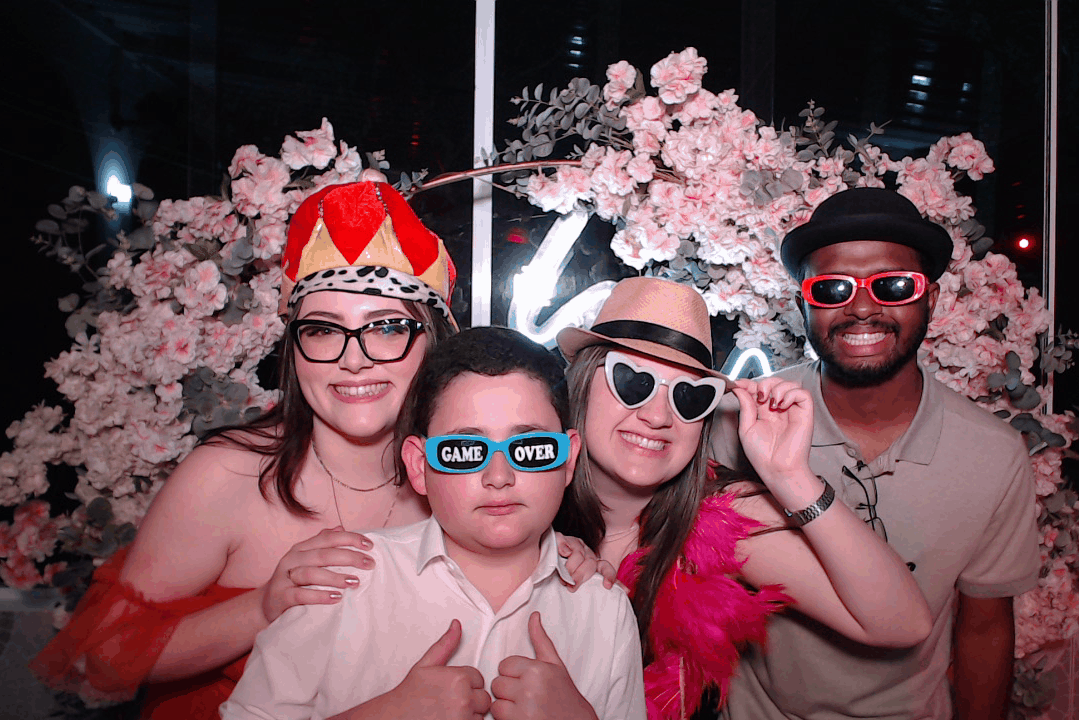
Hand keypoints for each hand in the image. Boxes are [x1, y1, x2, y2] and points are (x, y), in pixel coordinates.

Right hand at [259, 526, 373, 623]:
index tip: (370, 545)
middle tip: (369, 564)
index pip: (328, 538)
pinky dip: (320, 596)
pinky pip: (300, 595)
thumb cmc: (293, 581)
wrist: (266, 604)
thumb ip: (322, 544)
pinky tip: (336, 598)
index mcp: (302, 548)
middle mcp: (292, 559)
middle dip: (349, 557)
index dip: (350, 539)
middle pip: (323, 554)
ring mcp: (284, 578)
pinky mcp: (281, 596)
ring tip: (355, 582)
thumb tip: (341, 527)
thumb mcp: (307, 560)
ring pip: (311, 573)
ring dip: (336, 577)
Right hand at [376, 620, 491, 719]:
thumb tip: (457, 624)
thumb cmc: (409, 694)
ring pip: (481, 714)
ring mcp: (463, 717)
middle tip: (450, 702)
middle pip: (483, 698)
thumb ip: (446, 644)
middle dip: (471, 700)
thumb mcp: (426, 665)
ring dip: (470, 714)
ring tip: (449, 712)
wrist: (395, 718)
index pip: (479, 678)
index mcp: (458, 678)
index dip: (466, 684)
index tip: (450, 689)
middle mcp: (463, 698)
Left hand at [490, 612, 597, 719]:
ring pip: (495, 702)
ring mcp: (524, 709)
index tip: (527, 682)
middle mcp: (530, 689)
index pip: (504, 665)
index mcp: (537, 670)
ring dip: (505, 707)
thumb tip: (534, 615)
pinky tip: (522, 717)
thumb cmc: (565, 696)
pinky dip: (507, 719)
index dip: (513, 674)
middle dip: (508, 690)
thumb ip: (540, 640)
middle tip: (526, 696)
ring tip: (524, 708)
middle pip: (497, 684)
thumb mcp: (555, 665)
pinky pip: (497, 717)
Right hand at [555, 533, 616, 589]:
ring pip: (578, 556)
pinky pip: (565, 545)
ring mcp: (575, 544)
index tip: (606, 586)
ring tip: (563, 578)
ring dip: (569, 569)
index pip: (606, 567)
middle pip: (590, 564)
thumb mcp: (583, 578)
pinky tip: (561, 555)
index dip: (608, 576)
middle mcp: (586, 552)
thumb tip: (626, 590)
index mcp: (593, 561)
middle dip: (580, 576)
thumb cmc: (567, 571)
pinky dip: (563, 550)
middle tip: (571, 586)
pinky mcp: (562, 539)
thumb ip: (602, 582)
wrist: (550, 555)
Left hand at [732, 377, 813, 484]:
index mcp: (764, 412)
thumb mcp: (746, 428)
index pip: (759, 389)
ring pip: (791, 384)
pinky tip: (782, 405)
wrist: (776, 469)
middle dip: (765, 383)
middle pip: (775, 382)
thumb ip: (745, 406)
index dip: (749, 383)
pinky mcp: (805, 414)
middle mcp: (779, 409)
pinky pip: (803, 393)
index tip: (739, 384)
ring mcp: (792, 411)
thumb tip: (739, 388)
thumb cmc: (762, 455)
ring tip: (771, 402)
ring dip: (778, 388)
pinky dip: (791, 393)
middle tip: (759, 396)